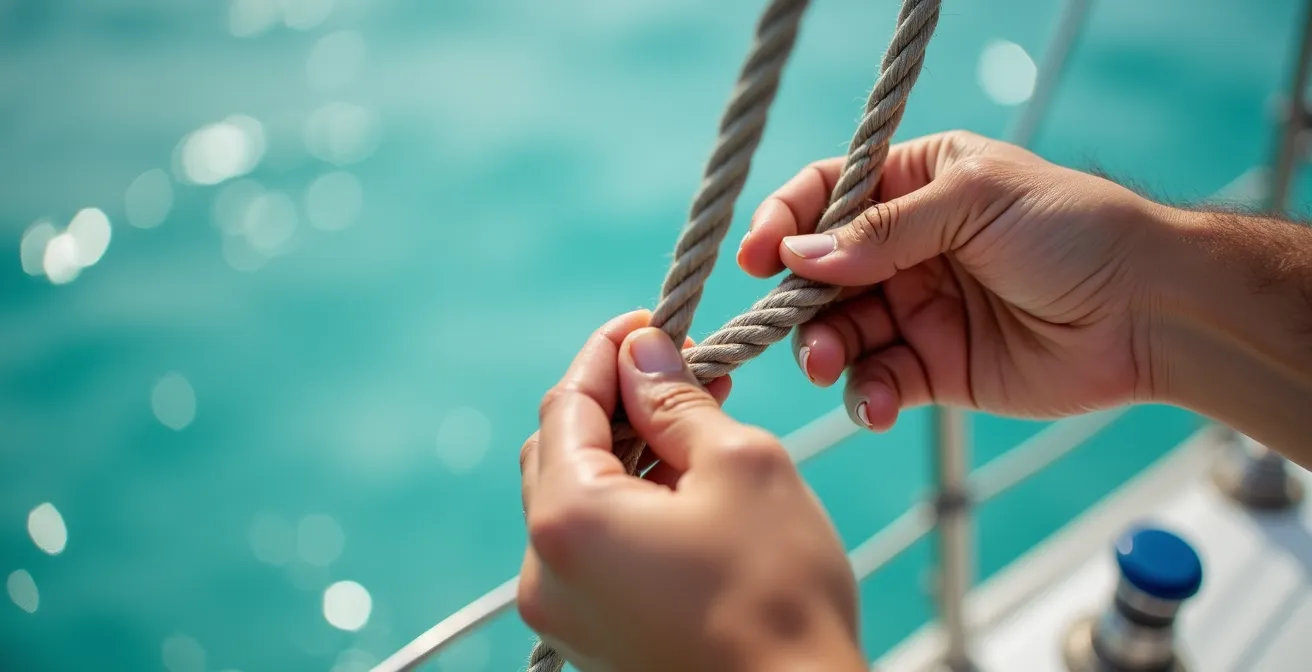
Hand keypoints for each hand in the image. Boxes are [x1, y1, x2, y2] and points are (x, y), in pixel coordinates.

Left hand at [517, 310, 863, 671]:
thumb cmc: (780, 594)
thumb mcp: (740, 466)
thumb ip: (677, 400)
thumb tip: (642, 350)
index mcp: (568, 520)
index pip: (566, 404)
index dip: (607, 353)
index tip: (649, 322)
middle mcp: (543, 570)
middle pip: (558, 449)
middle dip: (615, 401)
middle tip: (681, 372)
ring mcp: (562, 612)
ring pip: (573, 498)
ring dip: (625, 453)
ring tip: (693, 427)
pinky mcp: (590, 636)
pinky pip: (590, 546)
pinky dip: (626, 505)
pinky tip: (682, 488)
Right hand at [737, 130, 1162, 427]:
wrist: (1149, 311)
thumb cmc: (1072, 229)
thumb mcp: (974, 203)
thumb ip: (883, 232)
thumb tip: (798, 256)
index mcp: (916, 184)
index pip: (827, 194)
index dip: (785, 221)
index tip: (758, 257)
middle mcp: (906, 247)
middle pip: (820, 274)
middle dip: (798, 302)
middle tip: (796, 325)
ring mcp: (918, 310)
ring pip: (840, 333)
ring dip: (825, 351)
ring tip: (830, 366)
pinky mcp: (935, 370)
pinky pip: (879, 383)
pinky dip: (868, 396)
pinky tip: (880, 405)